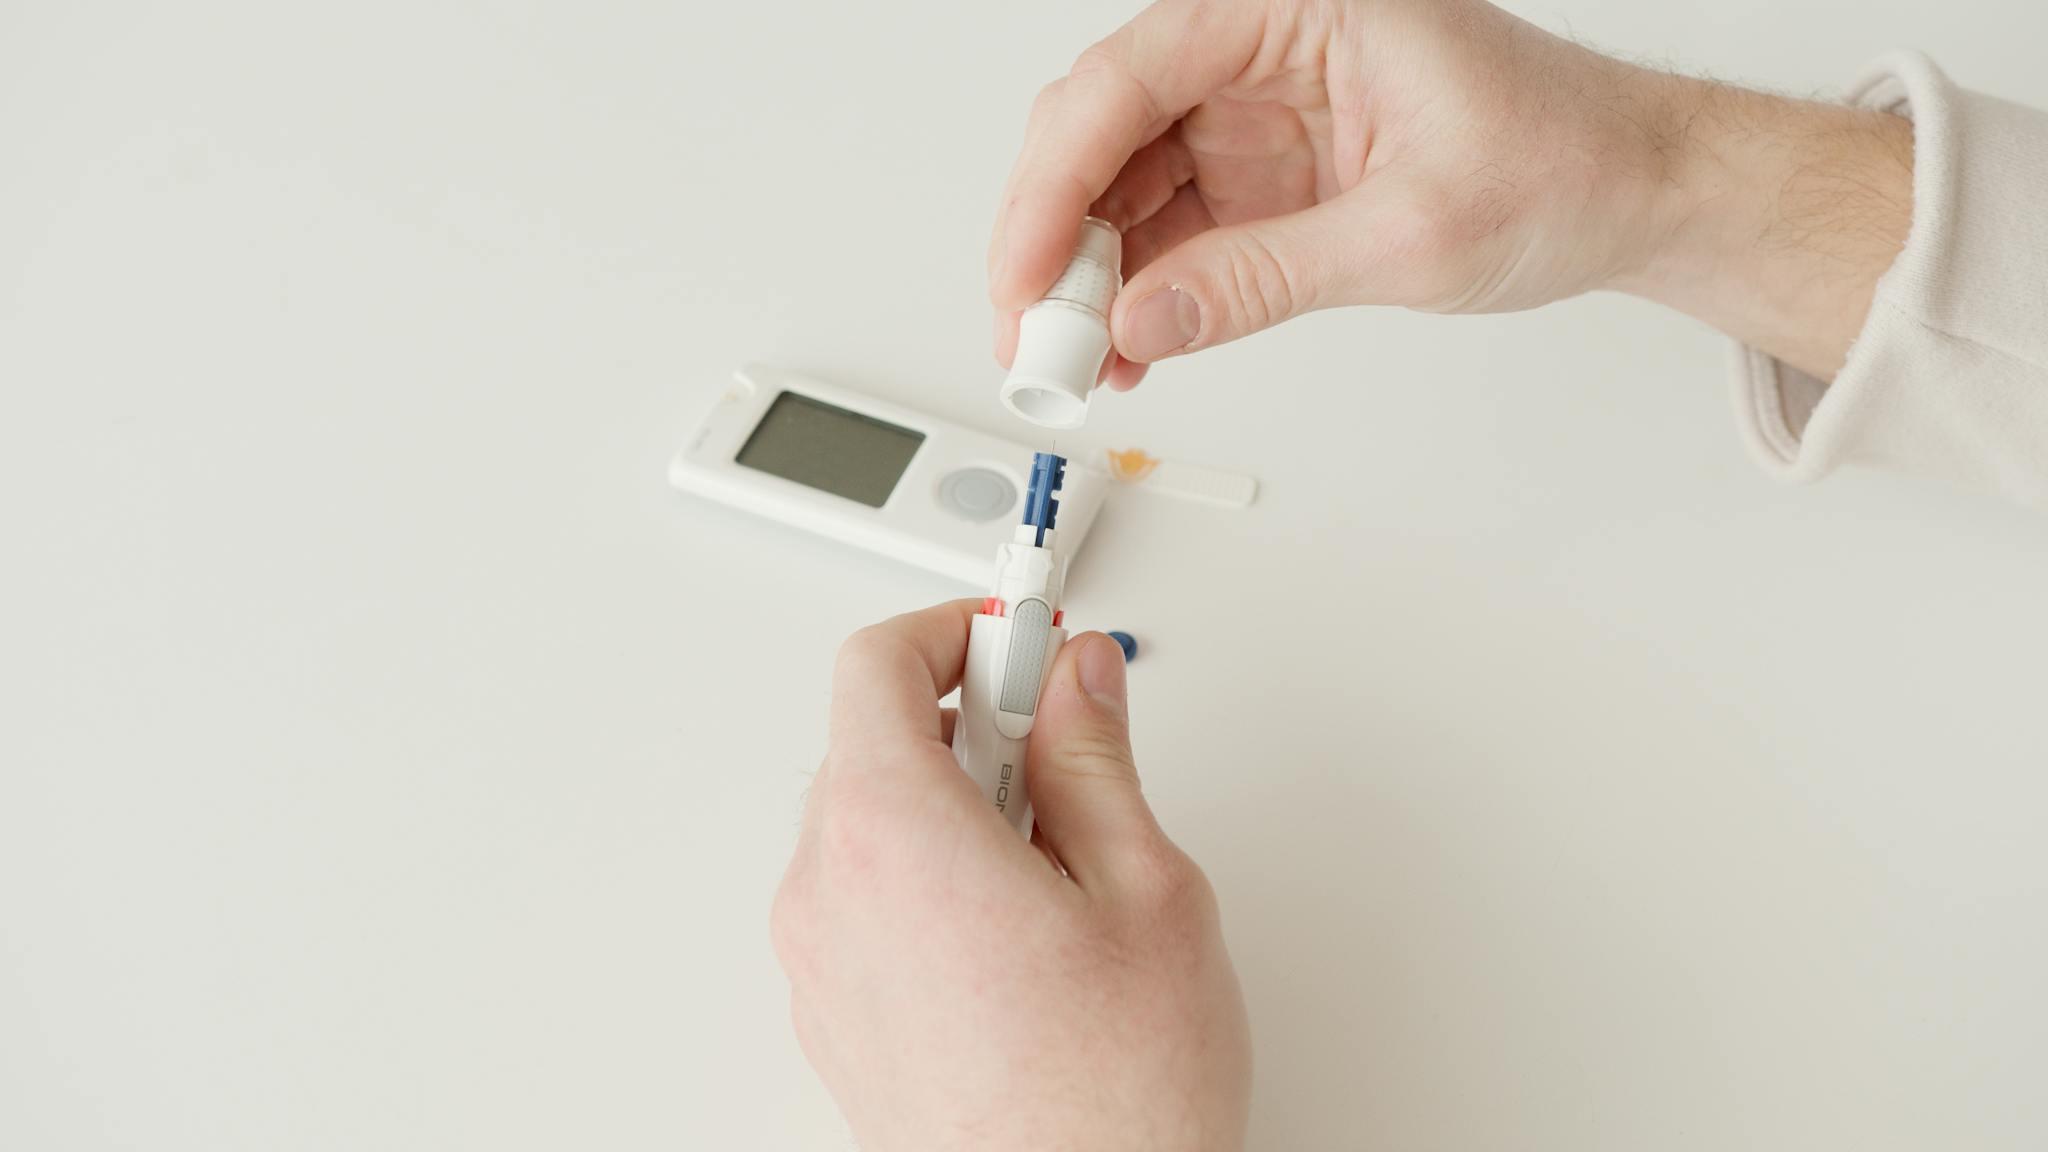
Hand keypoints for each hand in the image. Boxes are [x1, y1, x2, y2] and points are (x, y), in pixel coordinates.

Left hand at [771, 601, 1250, 1151]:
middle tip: (1063, 745)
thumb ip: (1096, 757)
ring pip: (869, 824)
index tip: (1019, 635)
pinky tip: (1023, 930)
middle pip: (868, 741)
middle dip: (967, 721)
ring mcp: (823, 964)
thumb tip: (1077, 678)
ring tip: (1059, 865)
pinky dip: (929, 877)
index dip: (954, 630)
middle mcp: (830, 893)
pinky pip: (866, 901)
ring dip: (952, 806)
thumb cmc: (1113, 1103)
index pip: (874, 665)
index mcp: (895, 834)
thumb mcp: (1146, 890)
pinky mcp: (836, 1020)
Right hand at [991, 0, 1911, 386]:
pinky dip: (1136, 295)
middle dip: (1052, 238)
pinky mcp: (1259, 176)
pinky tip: (1124, 351)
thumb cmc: (1564, 160)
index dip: (1054, 183)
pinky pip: (1164, 230)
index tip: (1024, 277)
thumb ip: (1264, 278)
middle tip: (1034, 336)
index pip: (1130, 77)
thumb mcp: (1413, 235)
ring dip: (1087, 278)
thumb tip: (1141, 326)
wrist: (1631, 190)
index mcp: (1297, 5)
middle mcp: (1259, 48)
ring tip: (1073, 363)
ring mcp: (1251, 114)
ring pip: (1118, 186)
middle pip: (1101, 129)